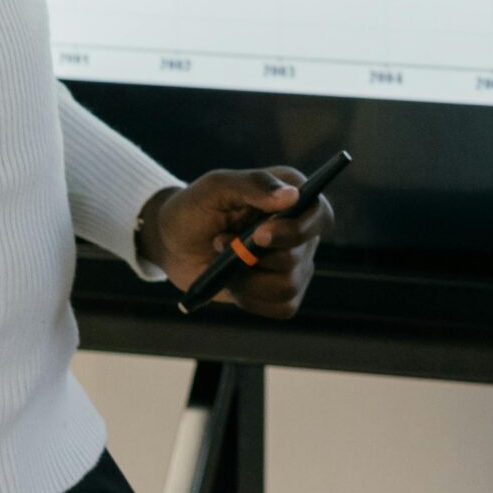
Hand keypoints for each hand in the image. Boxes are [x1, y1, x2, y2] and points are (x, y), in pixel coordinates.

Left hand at [138, 167, 333, 317]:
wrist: (172, 243)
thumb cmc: (196, 207)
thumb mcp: (217, 187)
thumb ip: (255, 186)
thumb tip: (293, 196)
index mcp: (293, 197)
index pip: (320, 216)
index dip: (298, 229)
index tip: (261, 235)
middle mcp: (300, 231)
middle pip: (299, 256)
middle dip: (254, 257)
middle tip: (221, 241)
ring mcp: (293, 264)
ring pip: (288, 286)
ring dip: (248, 280)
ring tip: (223, 263)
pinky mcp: (279, 292)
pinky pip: (282, 307)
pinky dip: (252, 300)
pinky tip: (233, 283)